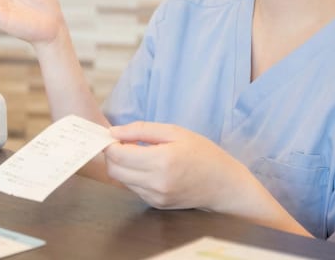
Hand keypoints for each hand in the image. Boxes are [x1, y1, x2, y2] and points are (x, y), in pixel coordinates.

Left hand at [104, 122, 248, 210]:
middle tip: (125, 143)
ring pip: (121, 180)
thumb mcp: (175, 132)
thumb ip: (141, 130)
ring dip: (122, 166)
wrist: (224, 185)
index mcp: (161, 161)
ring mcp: (155, 197)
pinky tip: (148, 168)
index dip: (110, 143)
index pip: (118, 154)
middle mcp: (156, 183)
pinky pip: (133, 188)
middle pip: (114, 170)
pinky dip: (133, 176)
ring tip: (139, 155)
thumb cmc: (203, 154)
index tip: (115, 135)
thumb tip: (113, 131)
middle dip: (113, 155)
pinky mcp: (156, 204)